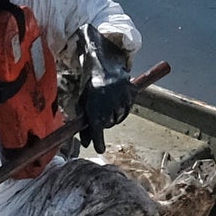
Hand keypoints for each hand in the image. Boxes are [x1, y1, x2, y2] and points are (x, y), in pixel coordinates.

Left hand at [76, 27, 138, 142]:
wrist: (104, 66)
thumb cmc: (91, 86)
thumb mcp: (84, 104)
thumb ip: (84, 124)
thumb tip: (86, 143)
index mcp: (96, 111)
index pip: (98, 133)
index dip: (98, 142)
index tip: (99, 149)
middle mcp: (110, 109)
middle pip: (109, 125)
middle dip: (105, 121)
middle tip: (101, 111)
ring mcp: (122, 102)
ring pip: (120, 117)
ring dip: (114, 113)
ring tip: (108, 102)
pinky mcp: (131, 95)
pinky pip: (128, 107)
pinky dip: (123, 105)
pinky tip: (117, 96)